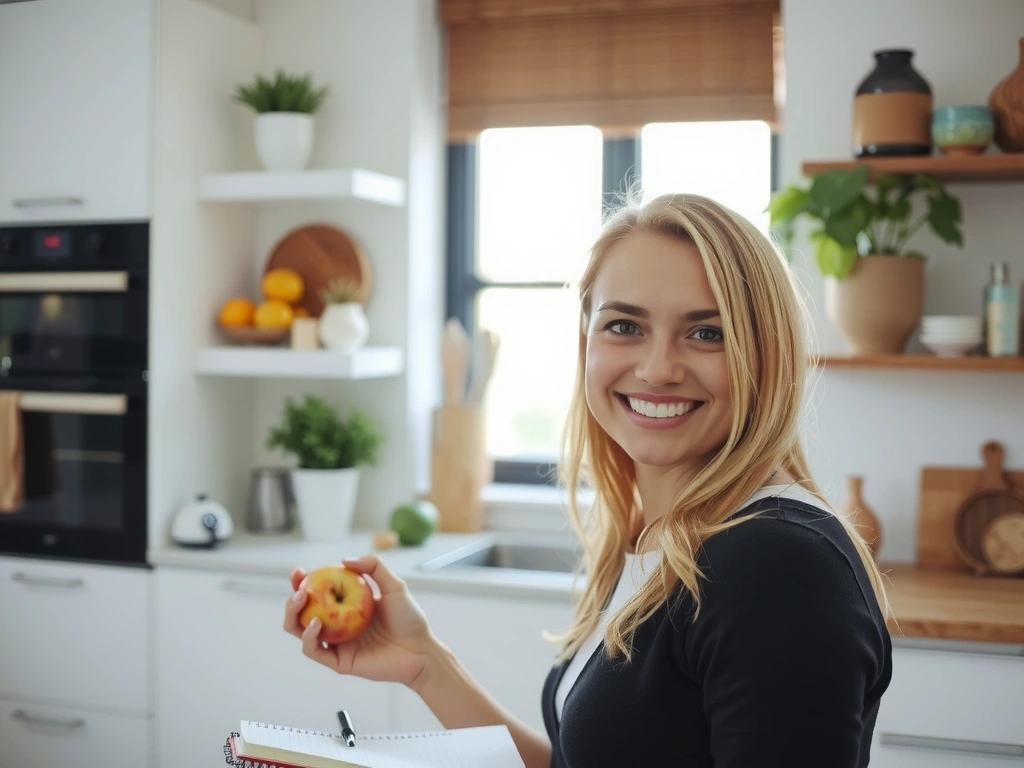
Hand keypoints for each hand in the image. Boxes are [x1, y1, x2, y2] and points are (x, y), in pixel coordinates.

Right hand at [283, 554, 435, 687]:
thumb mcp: (394, 585)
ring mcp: (336, 644)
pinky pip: (314, 651)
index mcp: (345, 606)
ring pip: (301, 632)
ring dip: (294, 616)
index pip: (317, 593)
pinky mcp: (338, 662)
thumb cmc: (409, 618)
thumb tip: (344, 560)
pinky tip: (316, 622)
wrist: (421, 649)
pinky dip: (309, 637)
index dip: (303, 582)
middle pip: (302, 613)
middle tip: (298, 588)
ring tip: (301, 601)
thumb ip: (374, 567)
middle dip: (292, 598)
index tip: (299, 572)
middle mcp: (336, 625)